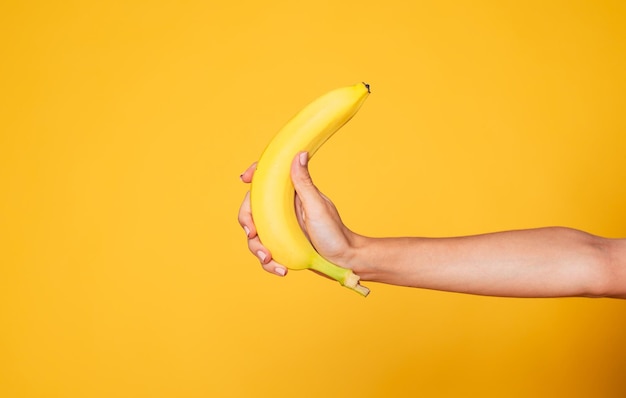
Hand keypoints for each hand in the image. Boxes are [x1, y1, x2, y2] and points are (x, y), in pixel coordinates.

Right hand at [238, 152, 358, 276]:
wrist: (344, 260)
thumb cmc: (335, 233)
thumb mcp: (317, 207)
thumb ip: (304, 182)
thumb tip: (299, 153)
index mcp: (289, 196)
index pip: (265, 180)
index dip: (253, 176)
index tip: (244, 179)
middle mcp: (281, 211)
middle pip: (252, 210)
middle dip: (247, 222)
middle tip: (252, 233)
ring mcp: (279, 229)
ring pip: (255, 235)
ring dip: (257, 248)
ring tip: (269, 259)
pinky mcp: (281, 247)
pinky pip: (265, 252)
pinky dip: (270, 263)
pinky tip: (282, 270)